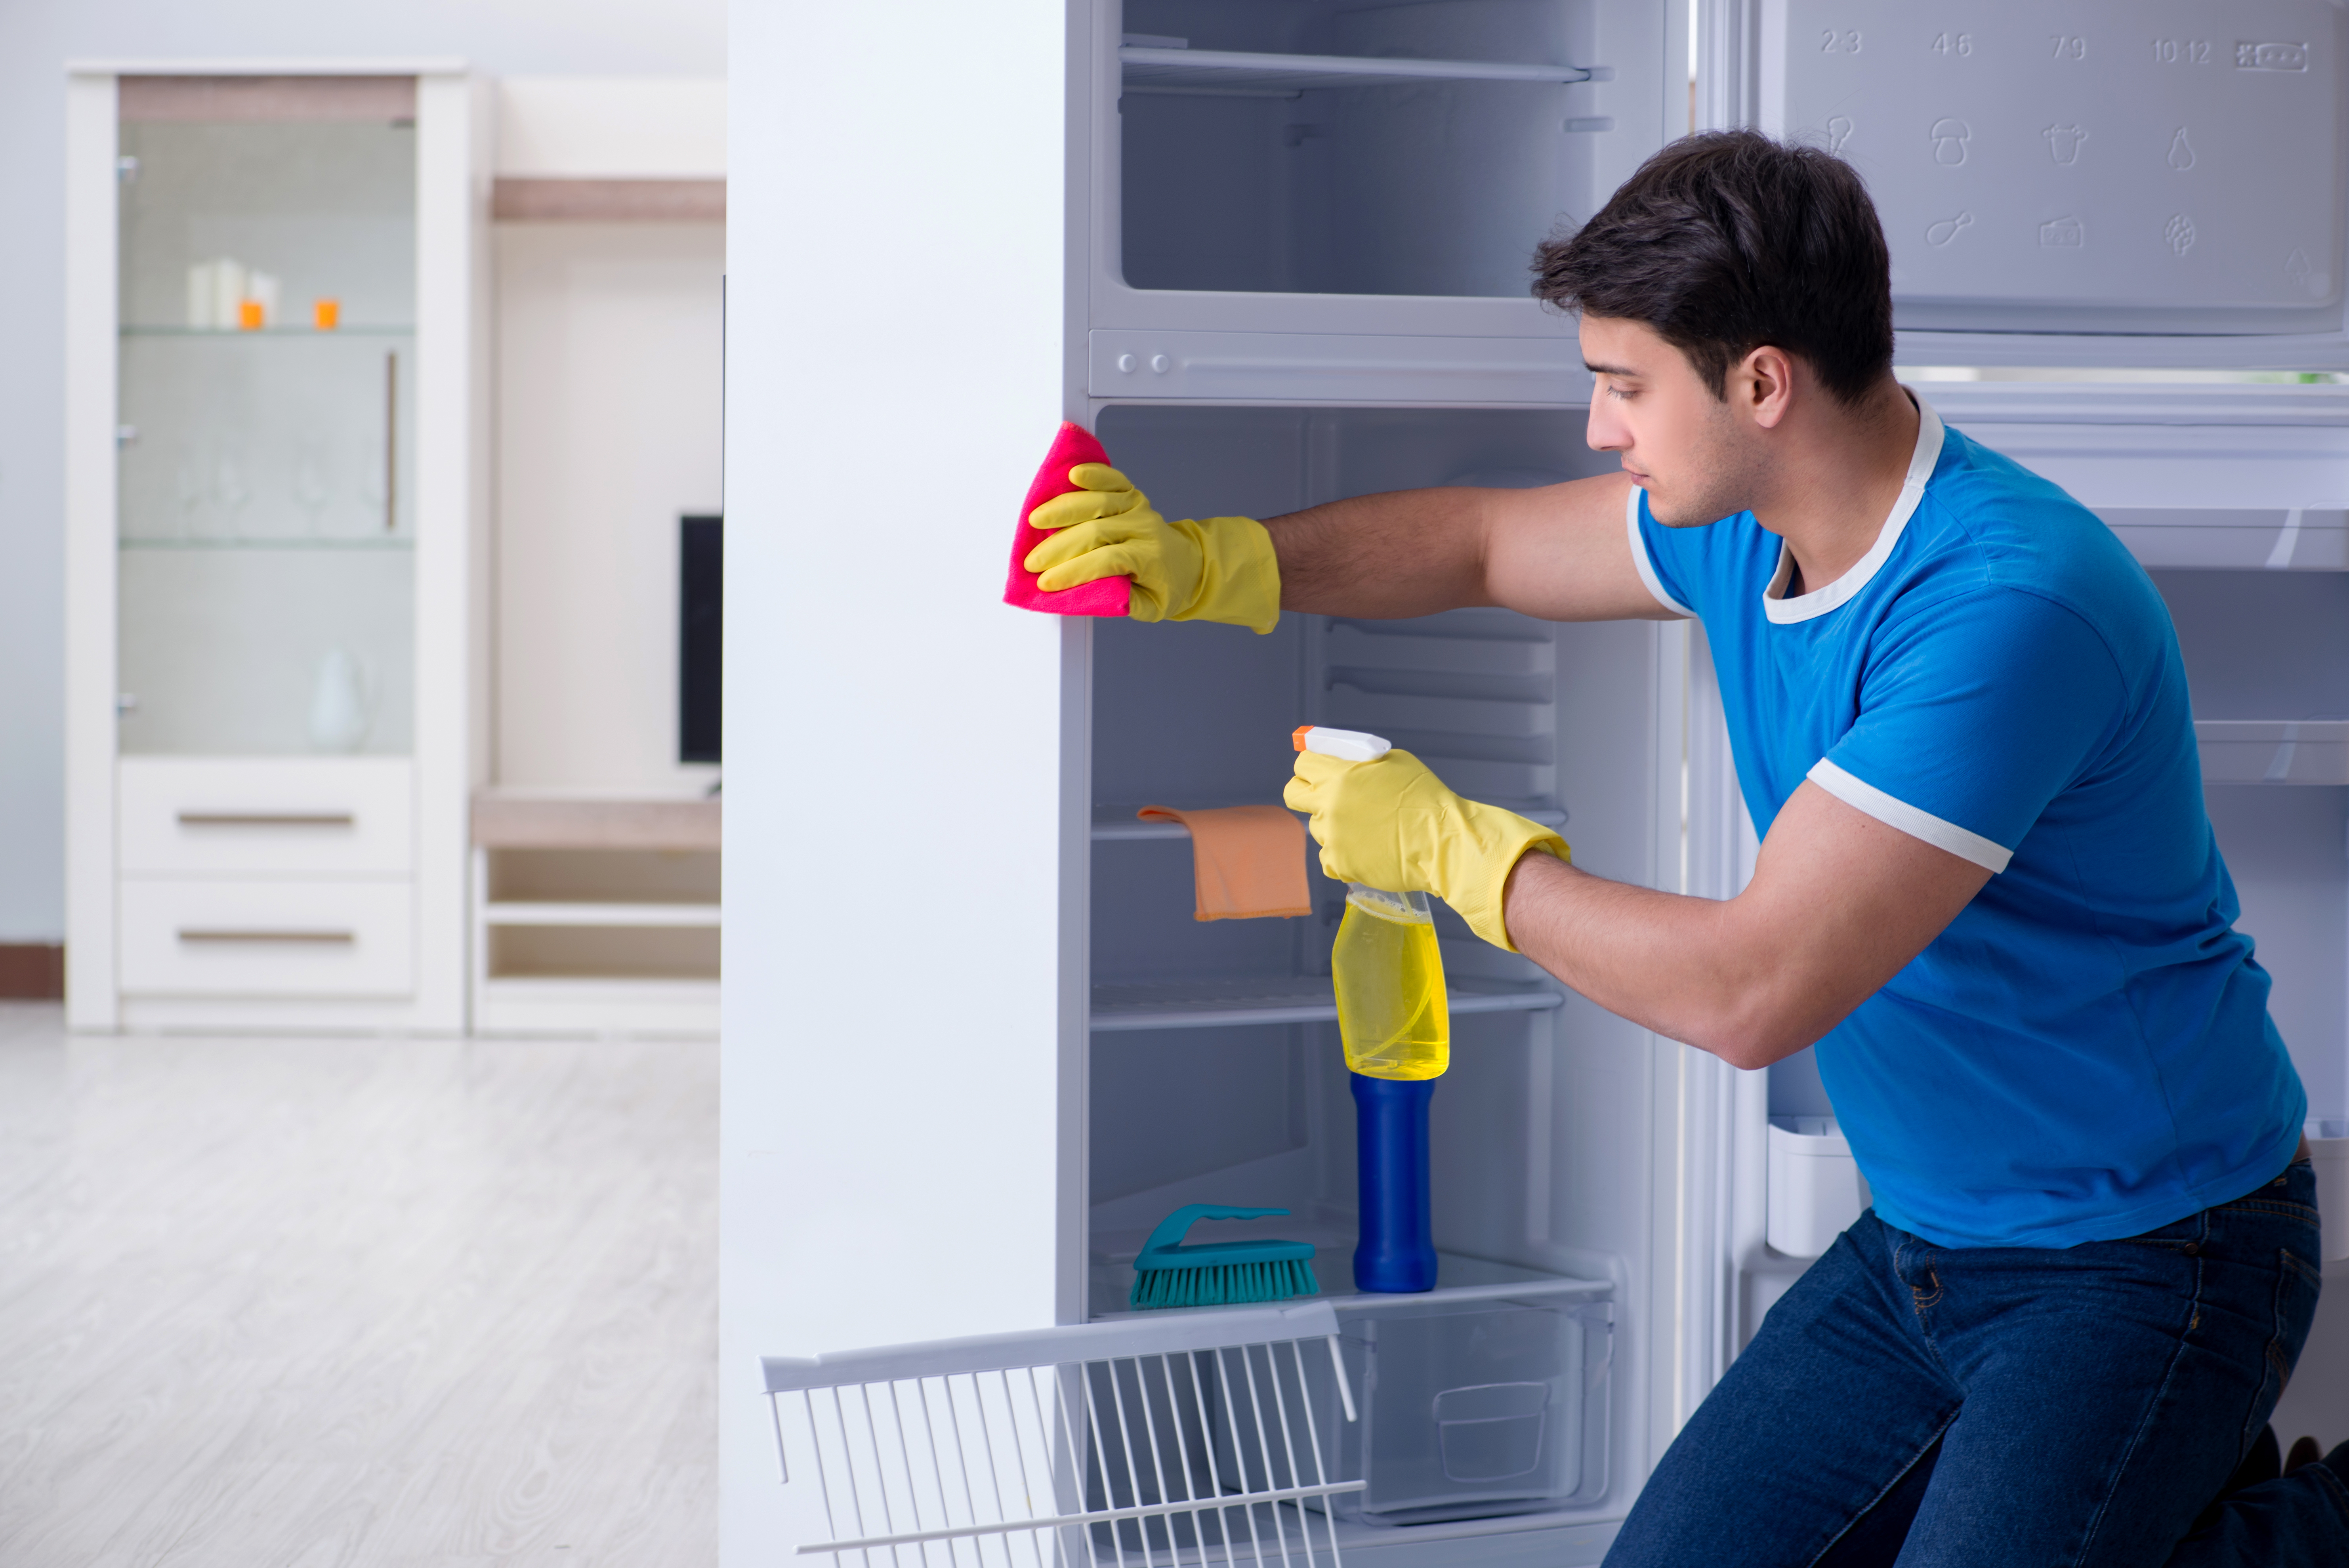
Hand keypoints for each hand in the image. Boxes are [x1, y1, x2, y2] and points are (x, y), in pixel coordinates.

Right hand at [1024, 464, 1281, 632]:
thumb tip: (1083, 592)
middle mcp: (1144, 528)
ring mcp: (1139, 508)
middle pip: (1096, 531)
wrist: (1190, 565)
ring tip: (1035, 520)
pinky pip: (1114, 480)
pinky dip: (1094, 474)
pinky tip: (1073, 475)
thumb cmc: (1165, 589)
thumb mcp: (1149, 607)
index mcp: (1148, 558)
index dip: (1072, 571)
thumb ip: (1120, 601)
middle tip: (1031, 561)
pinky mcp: (1133, 495)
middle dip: (1059, 547)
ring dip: (1064, 509)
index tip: (1045, 583)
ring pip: (1100, 502)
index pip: (1105, 561)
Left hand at [1285, 747, 1568, 951]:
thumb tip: (1340, 760)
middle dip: (1304, 792)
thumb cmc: (1426, 800)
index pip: (1303, 764)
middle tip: (1324, 797)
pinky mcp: (1339, 863)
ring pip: (1316, 827)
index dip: (1310, 766)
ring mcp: (1332, 836)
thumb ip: (1360, 762)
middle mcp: (1330, 804)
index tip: (1317, 771)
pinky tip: (1368, 849)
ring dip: (1333, 826)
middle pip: (1293, 795)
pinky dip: (1344, 853)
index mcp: (1341, 775)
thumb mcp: (1395, 762)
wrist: (1443, 842)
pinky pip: (1329, 856)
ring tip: (1365, 828)